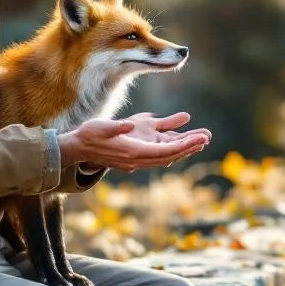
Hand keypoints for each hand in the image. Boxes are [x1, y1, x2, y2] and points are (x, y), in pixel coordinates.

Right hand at [58, 112, 210, 172]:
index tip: (198, 140)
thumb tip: (130, 124)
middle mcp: (137, 159)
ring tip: (200, 141)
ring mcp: (135, 161)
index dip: (182, 146)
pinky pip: (157, 157)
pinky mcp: (134, 159)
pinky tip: (182, 145)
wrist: (77, 149)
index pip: (163, 151)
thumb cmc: (89, 135)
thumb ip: (117, 126)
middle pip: (168, 155)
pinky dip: (171, 151)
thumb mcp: (101, 127)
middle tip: (207, 138)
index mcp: (132, 152)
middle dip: (188, 147)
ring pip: (165, 157)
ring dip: (182, 150)